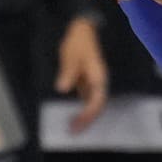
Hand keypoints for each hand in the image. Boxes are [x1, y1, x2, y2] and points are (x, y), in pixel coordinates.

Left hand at [55, 16, 109, 131]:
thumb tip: (62, 88)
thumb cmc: (78, 42)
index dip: (89, 114)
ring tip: (72, 128)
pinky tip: (71, 114)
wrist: (82, 30)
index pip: (97, 101)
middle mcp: (99, 83)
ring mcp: (93, 83)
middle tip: (74, 131)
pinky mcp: (87, 82)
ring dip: (84, 116)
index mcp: (99, 77)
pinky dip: (80, 108)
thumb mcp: (71, 56)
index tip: (79, 122)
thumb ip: (68, 72)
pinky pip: (86, 99)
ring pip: (91, 105)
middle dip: (87, 120)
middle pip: (96, 107)